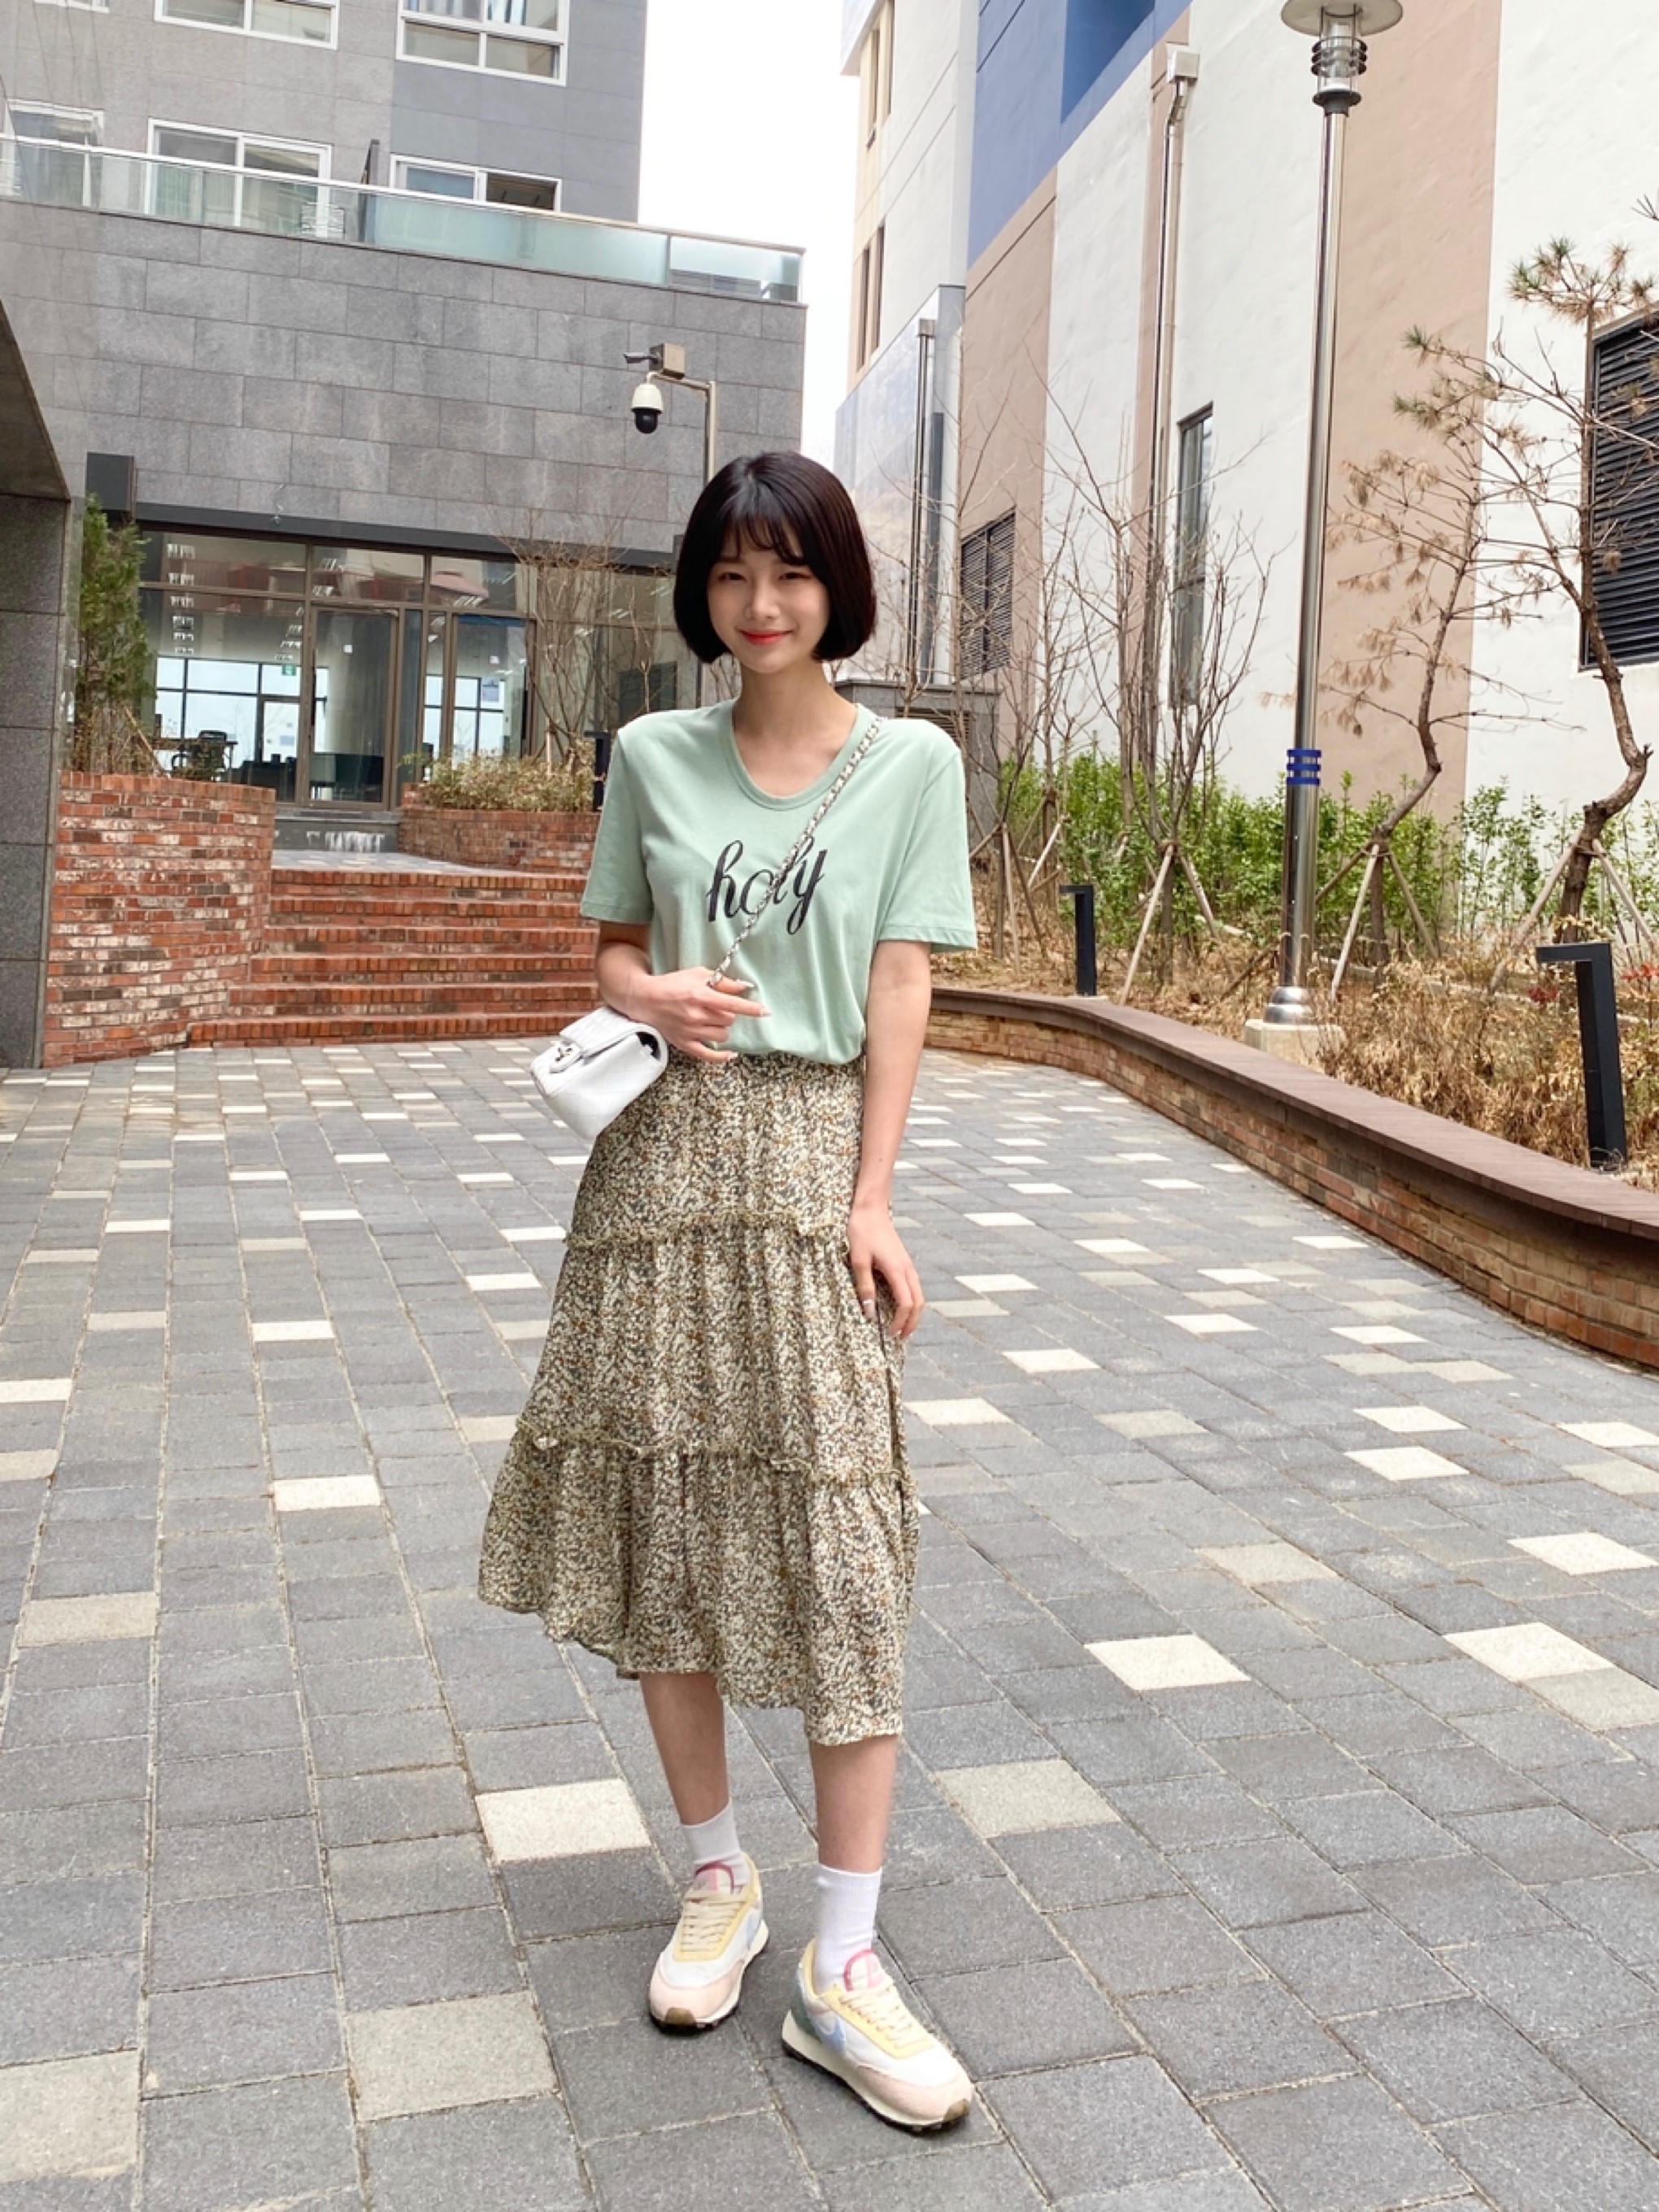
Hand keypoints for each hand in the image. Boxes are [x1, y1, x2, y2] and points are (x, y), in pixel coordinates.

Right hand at [632, 967, 769, 1062]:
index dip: (751, 1008)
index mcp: (700, 995)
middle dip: (728, 1014)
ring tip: (712, 1021)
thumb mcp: (697, 974)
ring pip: (722, 1036)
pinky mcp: (684, 1043)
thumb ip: (722, 981)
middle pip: (729, 1020)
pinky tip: (730, 1054)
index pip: (732, 1004)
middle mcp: (696, 1014)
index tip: (766, 1012)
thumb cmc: (673, 984)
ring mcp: (690, 1031)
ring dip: (722, 1029)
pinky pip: (708, 1056)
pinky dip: (721, 1056)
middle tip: (717, 1008)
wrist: (645, 999)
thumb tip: (744, 987)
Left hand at [848, 1199, 924, 1340]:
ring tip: (903, 1327)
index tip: (889, 1333)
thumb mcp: (858, 1261)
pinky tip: (901, 1307)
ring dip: (914, 1314)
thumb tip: (870, 1312)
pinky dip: (912, 1302)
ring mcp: (907, 1265)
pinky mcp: (904, 1262)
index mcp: (897, 1270)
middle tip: (901, 1338)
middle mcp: (907, 1269)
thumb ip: (865, 1287)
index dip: (900, 1321)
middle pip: (919, 1303)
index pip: (906, 1304)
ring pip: (919, 1295)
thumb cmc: (861, 1232)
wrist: (870, 1209)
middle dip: (912, 1323)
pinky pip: (914, 1287)